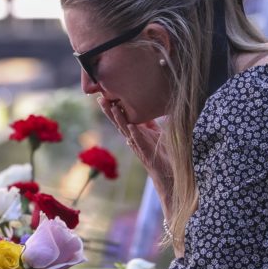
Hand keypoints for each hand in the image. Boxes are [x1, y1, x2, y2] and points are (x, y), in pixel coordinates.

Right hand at [97, 97, 172, 214]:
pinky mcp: (145, 152)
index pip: (121, 118)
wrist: (167, 172)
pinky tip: (131, 126)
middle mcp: (133, 139)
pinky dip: (135, 133)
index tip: (104, 96)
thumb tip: (146, 110)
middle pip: (118, 123)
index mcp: (134, 133)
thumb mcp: (155, 133)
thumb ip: (149, 123)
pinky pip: (139, 141)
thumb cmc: (161, 153)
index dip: (113, 108)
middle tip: (100, 99)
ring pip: (125, 130)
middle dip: (109, 111)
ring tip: (112, 107)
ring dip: (119, 119)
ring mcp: (138, 145)